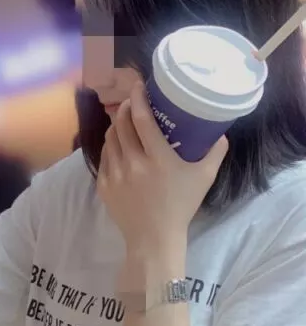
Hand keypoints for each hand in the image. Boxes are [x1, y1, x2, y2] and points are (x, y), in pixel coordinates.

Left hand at [97, 81, 227, 256]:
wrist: (153, 238)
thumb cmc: (181, 206)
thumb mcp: (204, 178)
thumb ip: (215, 152)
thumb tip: (221, 132)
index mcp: (158, 158)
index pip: (141, 119)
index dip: (137, 98)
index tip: (138, 87)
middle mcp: (133, 163)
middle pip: (121, 124)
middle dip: (125, 108)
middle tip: (132, 102)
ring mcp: (116, 174)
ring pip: (110, 139)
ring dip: (116, 125)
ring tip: (124, 120)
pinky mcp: (104, 185)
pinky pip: (105, 157)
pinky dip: (111, 146)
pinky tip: (118, 144)